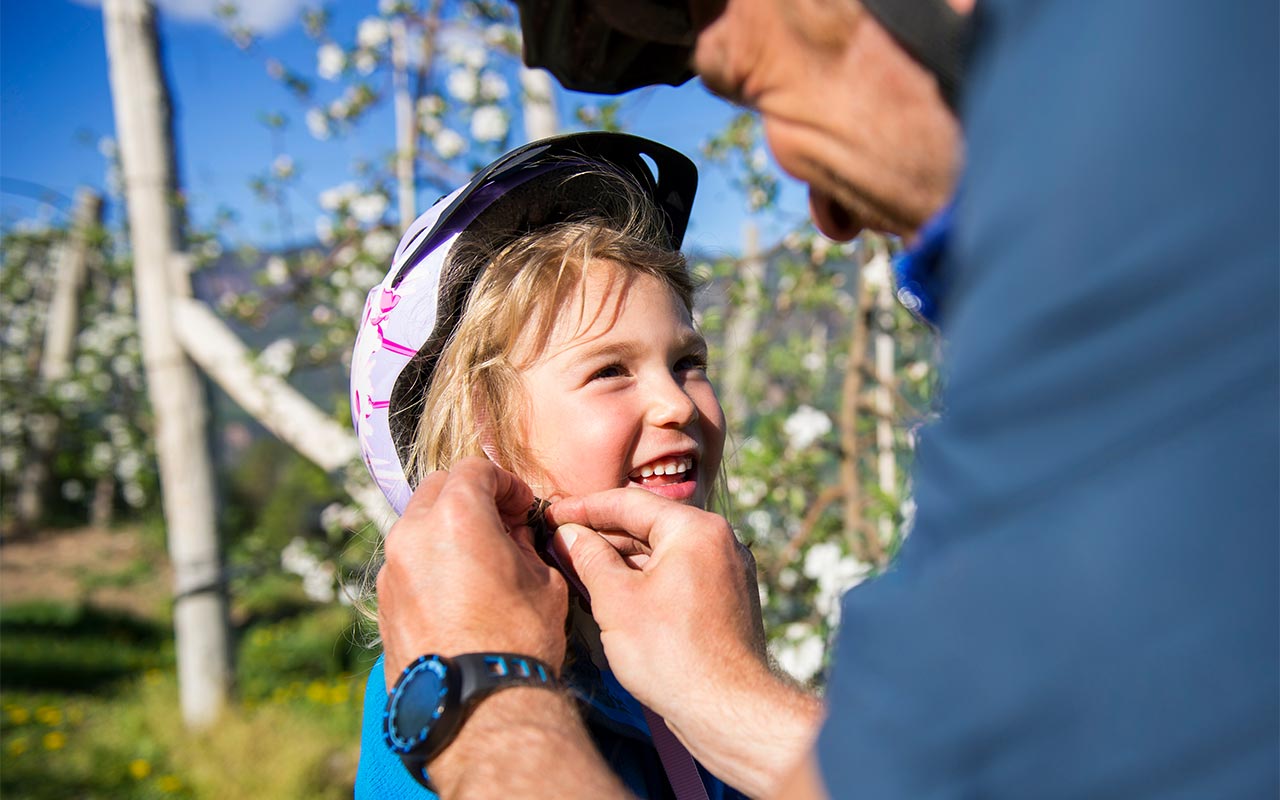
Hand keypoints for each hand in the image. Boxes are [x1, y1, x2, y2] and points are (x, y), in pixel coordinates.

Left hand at [377, 458, 568, 687]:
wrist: (475, 704)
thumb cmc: (517, 640)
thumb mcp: (543, 581)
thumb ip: (525, 544)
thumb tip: (515, 536)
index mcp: (456, 516)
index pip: (476, 469)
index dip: (506, 483)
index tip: (522, 508)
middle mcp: (413, 534)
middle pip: (438, 488)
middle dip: (469, 497)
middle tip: (500, 525)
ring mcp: (391, 569)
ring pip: (416, 525)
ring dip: (445, 529)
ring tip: (478, 561)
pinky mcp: (382, 602)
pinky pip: (406, 563)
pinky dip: (429, 563)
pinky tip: (456, 592)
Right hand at [548, 490, 764, 704]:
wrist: (727, 709)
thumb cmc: (672, 654)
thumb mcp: (615, 600)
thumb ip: (588, 558)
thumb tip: (568, 535)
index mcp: (695, 529)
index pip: (629, 503)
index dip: (584, 507)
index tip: (553, 513)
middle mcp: (719, 541)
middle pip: (648, 525)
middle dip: (601, 535)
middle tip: (560, 542)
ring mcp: (726, 570)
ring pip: (662, 552)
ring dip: (621, 559)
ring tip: (579, 568)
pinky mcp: (726, 599)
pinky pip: (678, 574)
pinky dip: (645, 578)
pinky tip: (614, 593)